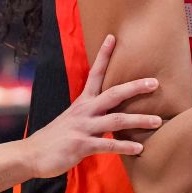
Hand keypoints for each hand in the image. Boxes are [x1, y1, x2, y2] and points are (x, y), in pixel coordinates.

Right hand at [25, 34, 161, 178]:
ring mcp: (83, 128)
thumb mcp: (74, 117)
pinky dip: (125, 147)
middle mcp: (84, 111)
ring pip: (116, 120)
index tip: (113, 38)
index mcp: (83, 102)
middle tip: (155, 83)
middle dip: (135, 87)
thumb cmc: (57, 136)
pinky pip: (108, 145)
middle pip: (113, 94)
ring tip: (158, 121)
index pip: (95, 74)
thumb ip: (93, 112)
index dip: (104, 55)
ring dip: (139, 120)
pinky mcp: (81, 146)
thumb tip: (112, 109)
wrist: (33, 154)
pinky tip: (140, 148)